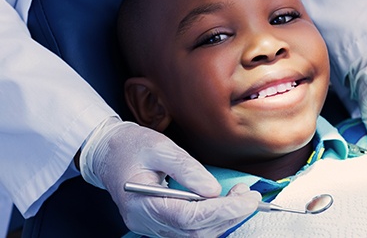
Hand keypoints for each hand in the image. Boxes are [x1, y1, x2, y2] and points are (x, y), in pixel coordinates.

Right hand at [80, 118, 259, 236]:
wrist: (108, 153)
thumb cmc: (132, 147)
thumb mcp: (160, 147)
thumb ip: (186, 168)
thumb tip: (213, 189)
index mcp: (142, 203)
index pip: (189, 217)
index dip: (222, 211)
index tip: (247, 198)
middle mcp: (147, 222)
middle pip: (195, 232)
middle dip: (229, 216)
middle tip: (250, 195)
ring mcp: (152, 226)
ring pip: (195, 235)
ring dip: (224, 219)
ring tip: (241, 196)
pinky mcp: (160, 223)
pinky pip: (190, 230)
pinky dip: (213, 220)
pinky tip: (226, 204)